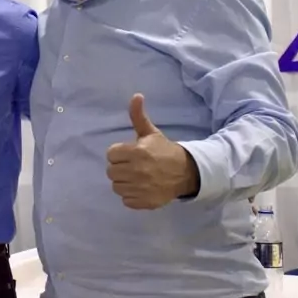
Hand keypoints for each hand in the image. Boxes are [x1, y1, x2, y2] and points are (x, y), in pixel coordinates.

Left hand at [105, 94, 198, 209]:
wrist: (186, 172)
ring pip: (116, 186)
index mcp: (137, 152)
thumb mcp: (150, 132)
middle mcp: (137, 171)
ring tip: (136, 177)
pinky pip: (126, 200)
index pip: (111, 154)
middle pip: (111, 171)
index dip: (118, 153)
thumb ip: (138, 116)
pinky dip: (131, 196)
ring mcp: (140, 188)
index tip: (129, 154)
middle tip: (133, 166)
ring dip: (124, 182)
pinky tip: (141, 188)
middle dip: (120, 167)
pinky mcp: (144, 202)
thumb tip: (136, 95)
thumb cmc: (164, 151)